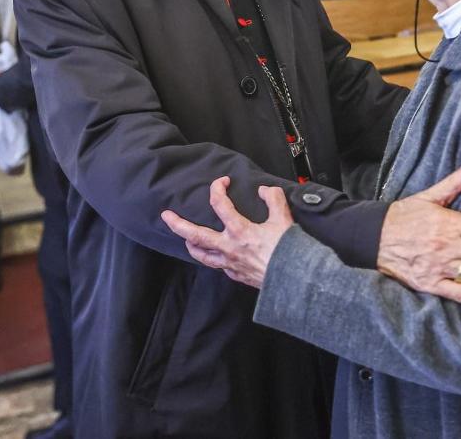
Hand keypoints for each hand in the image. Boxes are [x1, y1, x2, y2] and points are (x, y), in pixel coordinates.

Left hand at [160, 177, 292, 287]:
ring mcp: (230, 264)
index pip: (219, 204)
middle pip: (195, 235)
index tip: (222, 181)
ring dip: (190, 245)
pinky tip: (214, 256)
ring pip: (201, 255)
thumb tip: (264, 190)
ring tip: (185, 239)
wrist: (294, 278)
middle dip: (178, 224)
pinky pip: (218, 267)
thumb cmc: (288, 250)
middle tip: (166, 216)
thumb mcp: (283, 218)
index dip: (217, 188)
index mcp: (239, 231)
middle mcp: (229, 248)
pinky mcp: (236, 275)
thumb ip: (273, 199)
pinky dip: (213, 259)